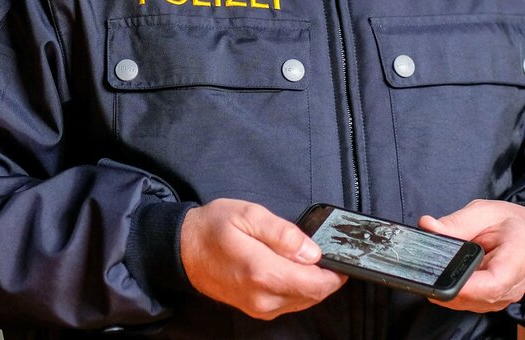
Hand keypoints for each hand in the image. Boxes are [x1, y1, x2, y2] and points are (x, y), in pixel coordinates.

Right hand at [180, 198, 347, 319]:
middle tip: (326, 254)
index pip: (316, 284)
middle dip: (326, 277)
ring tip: (306, 258)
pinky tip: (291, 269)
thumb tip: (311, 251)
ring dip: (311, 283)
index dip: (335, 274)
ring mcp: (259, 307)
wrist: (183, 250)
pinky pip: (288, 303)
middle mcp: (263, 297)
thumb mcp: (248, 214)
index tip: (341, 259)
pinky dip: (297, 288)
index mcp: (263, 272)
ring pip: (303, 301)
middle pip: (313, 295)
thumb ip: (283, 233)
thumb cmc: (212, 228)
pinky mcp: (256, 309)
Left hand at [419, 199, 524, 312]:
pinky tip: (448, 274)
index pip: (492, 285)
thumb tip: (428, 227)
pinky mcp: (490, 301)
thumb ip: (456, 222)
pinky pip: (467, 301)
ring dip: (448, 287)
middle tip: (428, 267)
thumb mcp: (484, 212)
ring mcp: (501, 298)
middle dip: (447, 284)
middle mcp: (512, 287)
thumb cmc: (511, 224)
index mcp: (518, 260)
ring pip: (466, 302)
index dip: (464, 287)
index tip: (440, 280)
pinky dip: (453, 290)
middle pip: (475, 297)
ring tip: (440, 266)